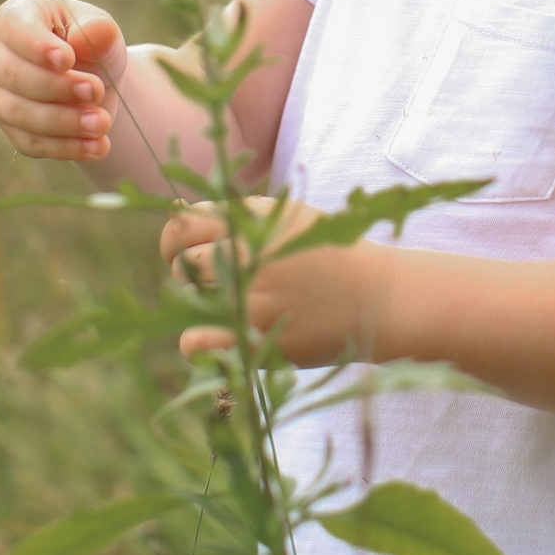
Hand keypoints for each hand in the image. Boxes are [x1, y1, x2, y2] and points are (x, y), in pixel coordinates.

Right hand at [0, 0, 128, 162]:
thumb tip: (94, 35)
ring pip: (20, 114)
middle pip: (14, 76)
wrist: (95, 82)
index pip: (15, 30)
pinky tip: (97, 146)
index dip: (38, 47)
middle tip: (94, 91)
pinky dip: (66, 147)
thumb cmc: (93, 46)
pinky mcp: (12, 128)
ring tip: (102, 123)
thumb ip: (101, 32)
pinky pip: (31, 142)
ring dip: (63, 122)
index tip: (67, 60)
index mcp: (14, 18)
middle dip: (57, 88)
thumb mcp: (103, 33)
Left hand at [160, 197, 388, 365]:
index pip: (182, 226)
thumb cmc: (330, 256)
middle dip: (188, 277)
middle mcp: (249, 251)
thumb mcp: (287, 218)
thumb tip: (175, 211)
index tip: (190, 255)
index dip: (176, 243)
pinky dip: (199, 343)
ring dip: (200, 307)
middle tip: (218, 287)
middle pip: (180, 264)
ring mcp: (252, 294)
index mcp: (253, 219)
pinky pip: (195, 341)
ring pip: (188, 300)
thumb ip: (236, 215)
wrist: (379, 297)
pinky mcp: (259, 335)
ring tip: (228, 310)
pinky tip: (221, 339)